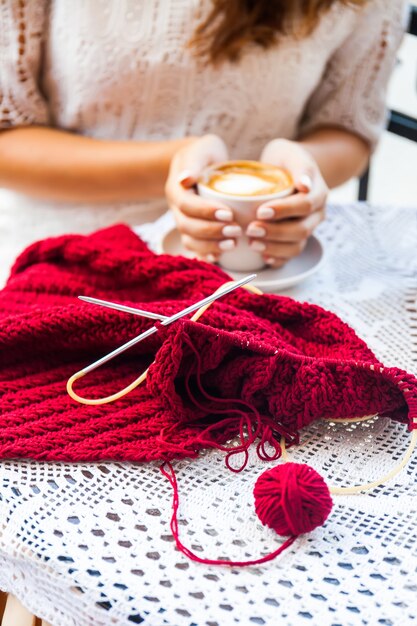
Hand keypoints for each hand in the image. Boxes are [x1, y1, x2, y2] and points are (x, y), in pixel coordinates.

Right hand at [165, 135, 241, 262]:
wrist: (198, 164)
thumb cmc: (203, 154)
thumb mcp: (201, 150)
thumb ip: (194, 161)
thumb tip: (185, 178)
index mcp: (176, 190)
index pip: (187, 204)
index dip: (205, 211)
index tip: (228, 213)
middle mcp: (176, 209)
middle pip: (187, 226)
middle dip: (211, 231)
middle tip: (236, 230)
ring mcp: (184, 223)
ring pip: (190, 241)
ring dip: (210, 246)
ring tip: (233, 244)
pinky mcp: (193, 233)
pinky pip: (196, 249)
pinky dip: (207, 255)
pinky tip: (222, 257)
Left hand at [246, 139, 327, 266]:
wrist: (285, 170)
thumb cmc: (285, 160)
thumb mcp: (291, 154)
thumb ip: (300, 166)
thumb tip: (304, 185)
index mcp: (318, 194)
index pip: (305, 205)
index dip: (284, 211)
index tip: (260, 211)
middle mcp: (316, 215)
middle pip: (301, 230)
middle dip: (276, 233)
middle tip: (251, 230)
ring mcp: (306, 229)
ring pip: (296, 247)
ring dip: (274, 249)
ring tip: (252, 243)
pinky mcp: (295, 241)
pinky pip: (290, 257)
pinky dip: (277, 260)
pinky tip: (262, 258)